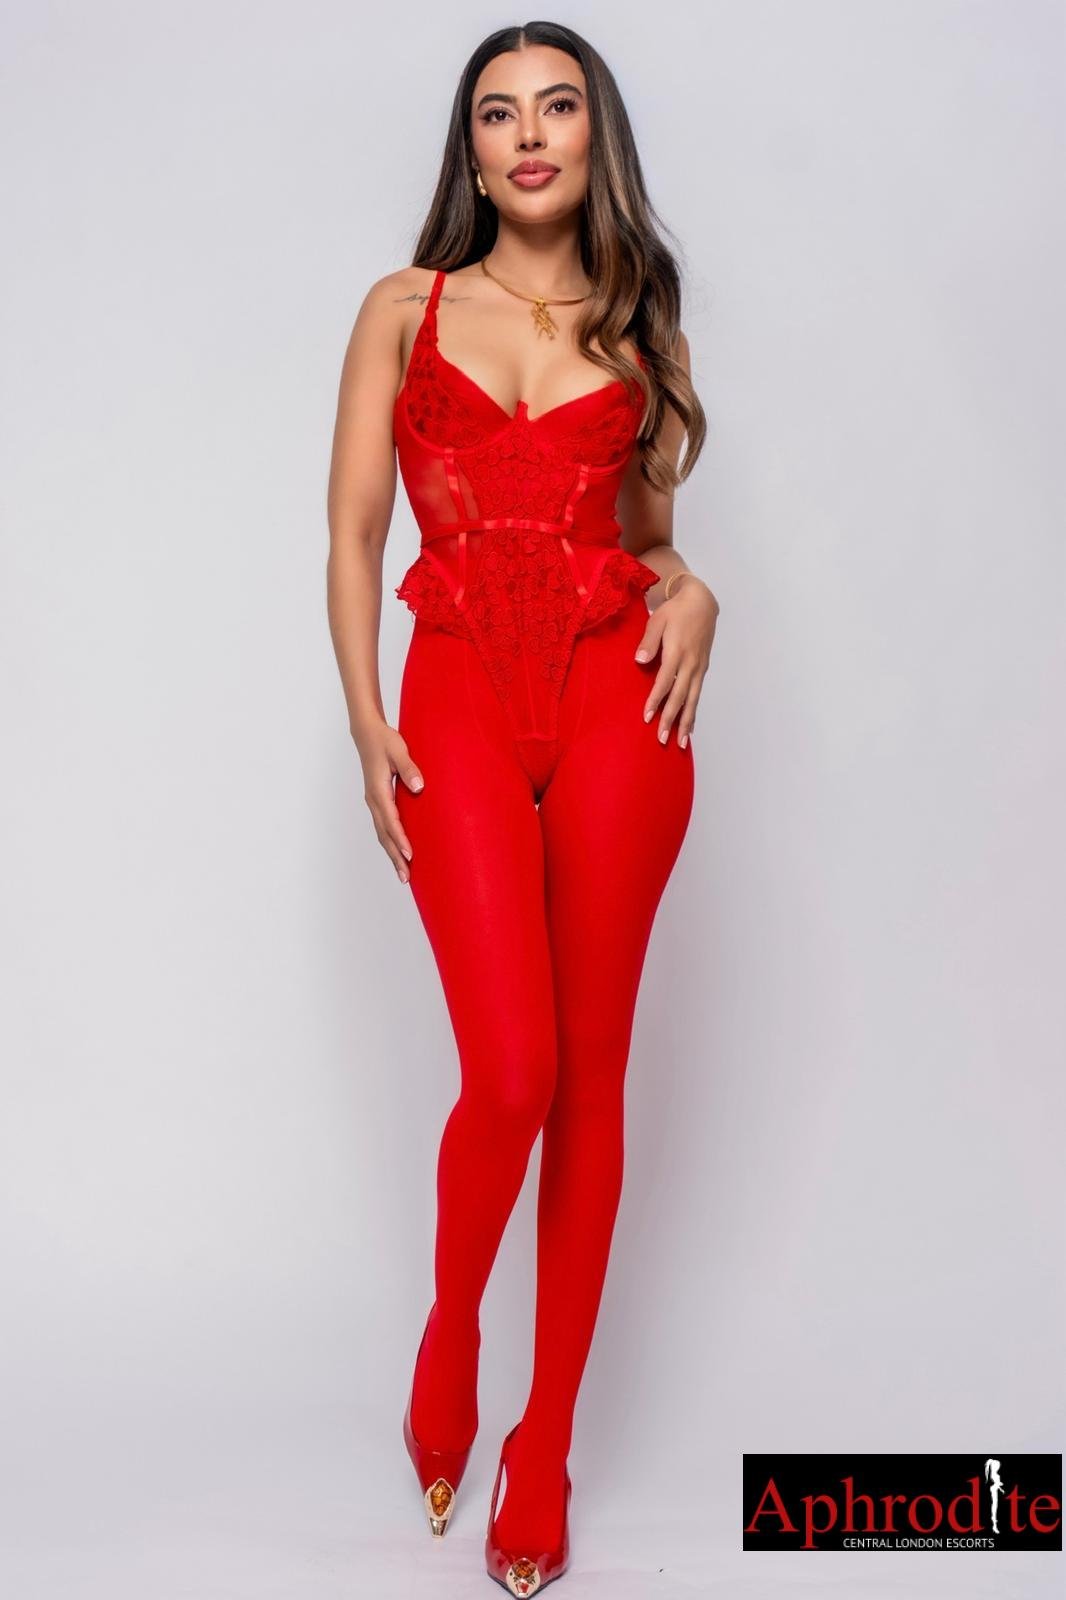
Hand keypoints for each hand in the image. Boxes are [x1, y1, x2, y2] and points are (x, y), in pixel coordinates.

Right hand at [353, 717, 423, 882]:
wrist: (367, 733)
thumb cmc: (384, 740)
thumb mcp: (399, 750)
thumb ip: (409, 768)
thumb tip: (418, 787)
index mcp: (378, 791)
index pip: (391, 821)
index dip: (400, 839)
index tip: (410, 855)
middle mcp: (373, 800)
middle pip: (384, 835)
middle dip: (395, 857)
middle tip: (406, 878)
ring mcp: (373, 802)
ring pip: (382, 834)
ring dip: (391, 854)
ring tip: (403, 874)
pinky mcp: (377, 801)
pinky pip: (382, 827)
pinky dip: (389, 842)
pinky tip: (397, 852)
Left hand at [635, 575, 718, 747]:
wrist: (702, 602)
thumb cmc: (675, 611)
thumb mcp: (658, 620)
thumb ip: (649, 641)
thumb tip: (640, 660)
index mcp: (677, 652)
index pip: (664, 682)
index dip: (655, 701)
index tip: (646, 717)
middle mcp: (690, 664)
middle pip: (680, 696)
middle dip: (671, 719)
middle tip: (661, 739)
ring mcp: (699, 668)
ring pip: (693, 699)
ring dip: (686, 722)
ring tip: (681, 743)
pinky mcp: (703, 669)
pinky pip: (698, 694)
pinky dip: (694, 711)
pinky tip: (690, 725)